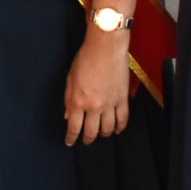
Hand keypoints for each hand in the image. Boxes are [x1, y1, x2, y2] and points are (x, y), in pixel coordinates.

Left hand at [64, 26, 132, 145]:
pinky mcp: (122, 99)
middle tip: (86, 140)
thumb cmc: (85, 58)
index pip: (74, 127)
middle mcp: (93, 106)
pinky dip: (120, 127)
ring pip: (107, 128)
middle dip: (87, 139)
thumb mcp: (70, 78)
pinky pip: (122, 119)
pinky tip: (117, 130)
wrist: (105, 47)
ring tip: (101, 134)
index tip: (70, 142)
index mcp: (77, 101)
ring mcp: (109, 104)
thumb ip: (69, 99)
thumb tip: (67, 115)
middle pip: (91, 131)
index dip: (71, 138)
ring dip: (103, 134)